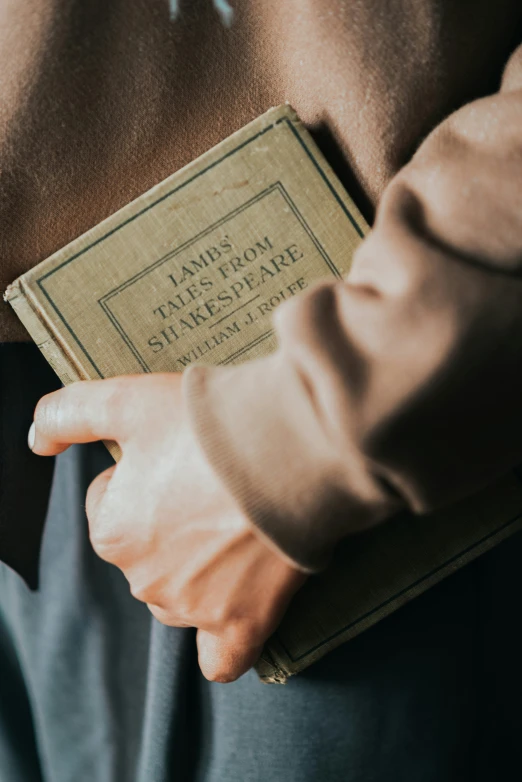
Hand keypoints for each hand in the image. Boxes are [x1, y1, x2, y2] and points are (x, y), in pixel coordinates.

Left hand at [30, 374, 305, 680]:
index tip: (178, 457)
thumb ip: (67, 415)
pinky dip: (220, 641)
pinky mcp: (242, 625)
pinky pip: (220, 658)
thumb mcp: (126, 401)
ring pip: (178, 596)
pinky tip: (231, 615)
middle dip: (169, 522)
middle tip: (214, 485)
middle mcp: (144, 580)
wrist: (292, 448)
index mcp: (112, 532)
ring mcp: (193, 609)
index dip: (142, 474)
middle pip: (147, 552)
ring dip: (196, 570)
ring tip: (238, 526)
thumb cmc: (209, 425)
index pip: (111, 505)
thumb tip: (37, 440)